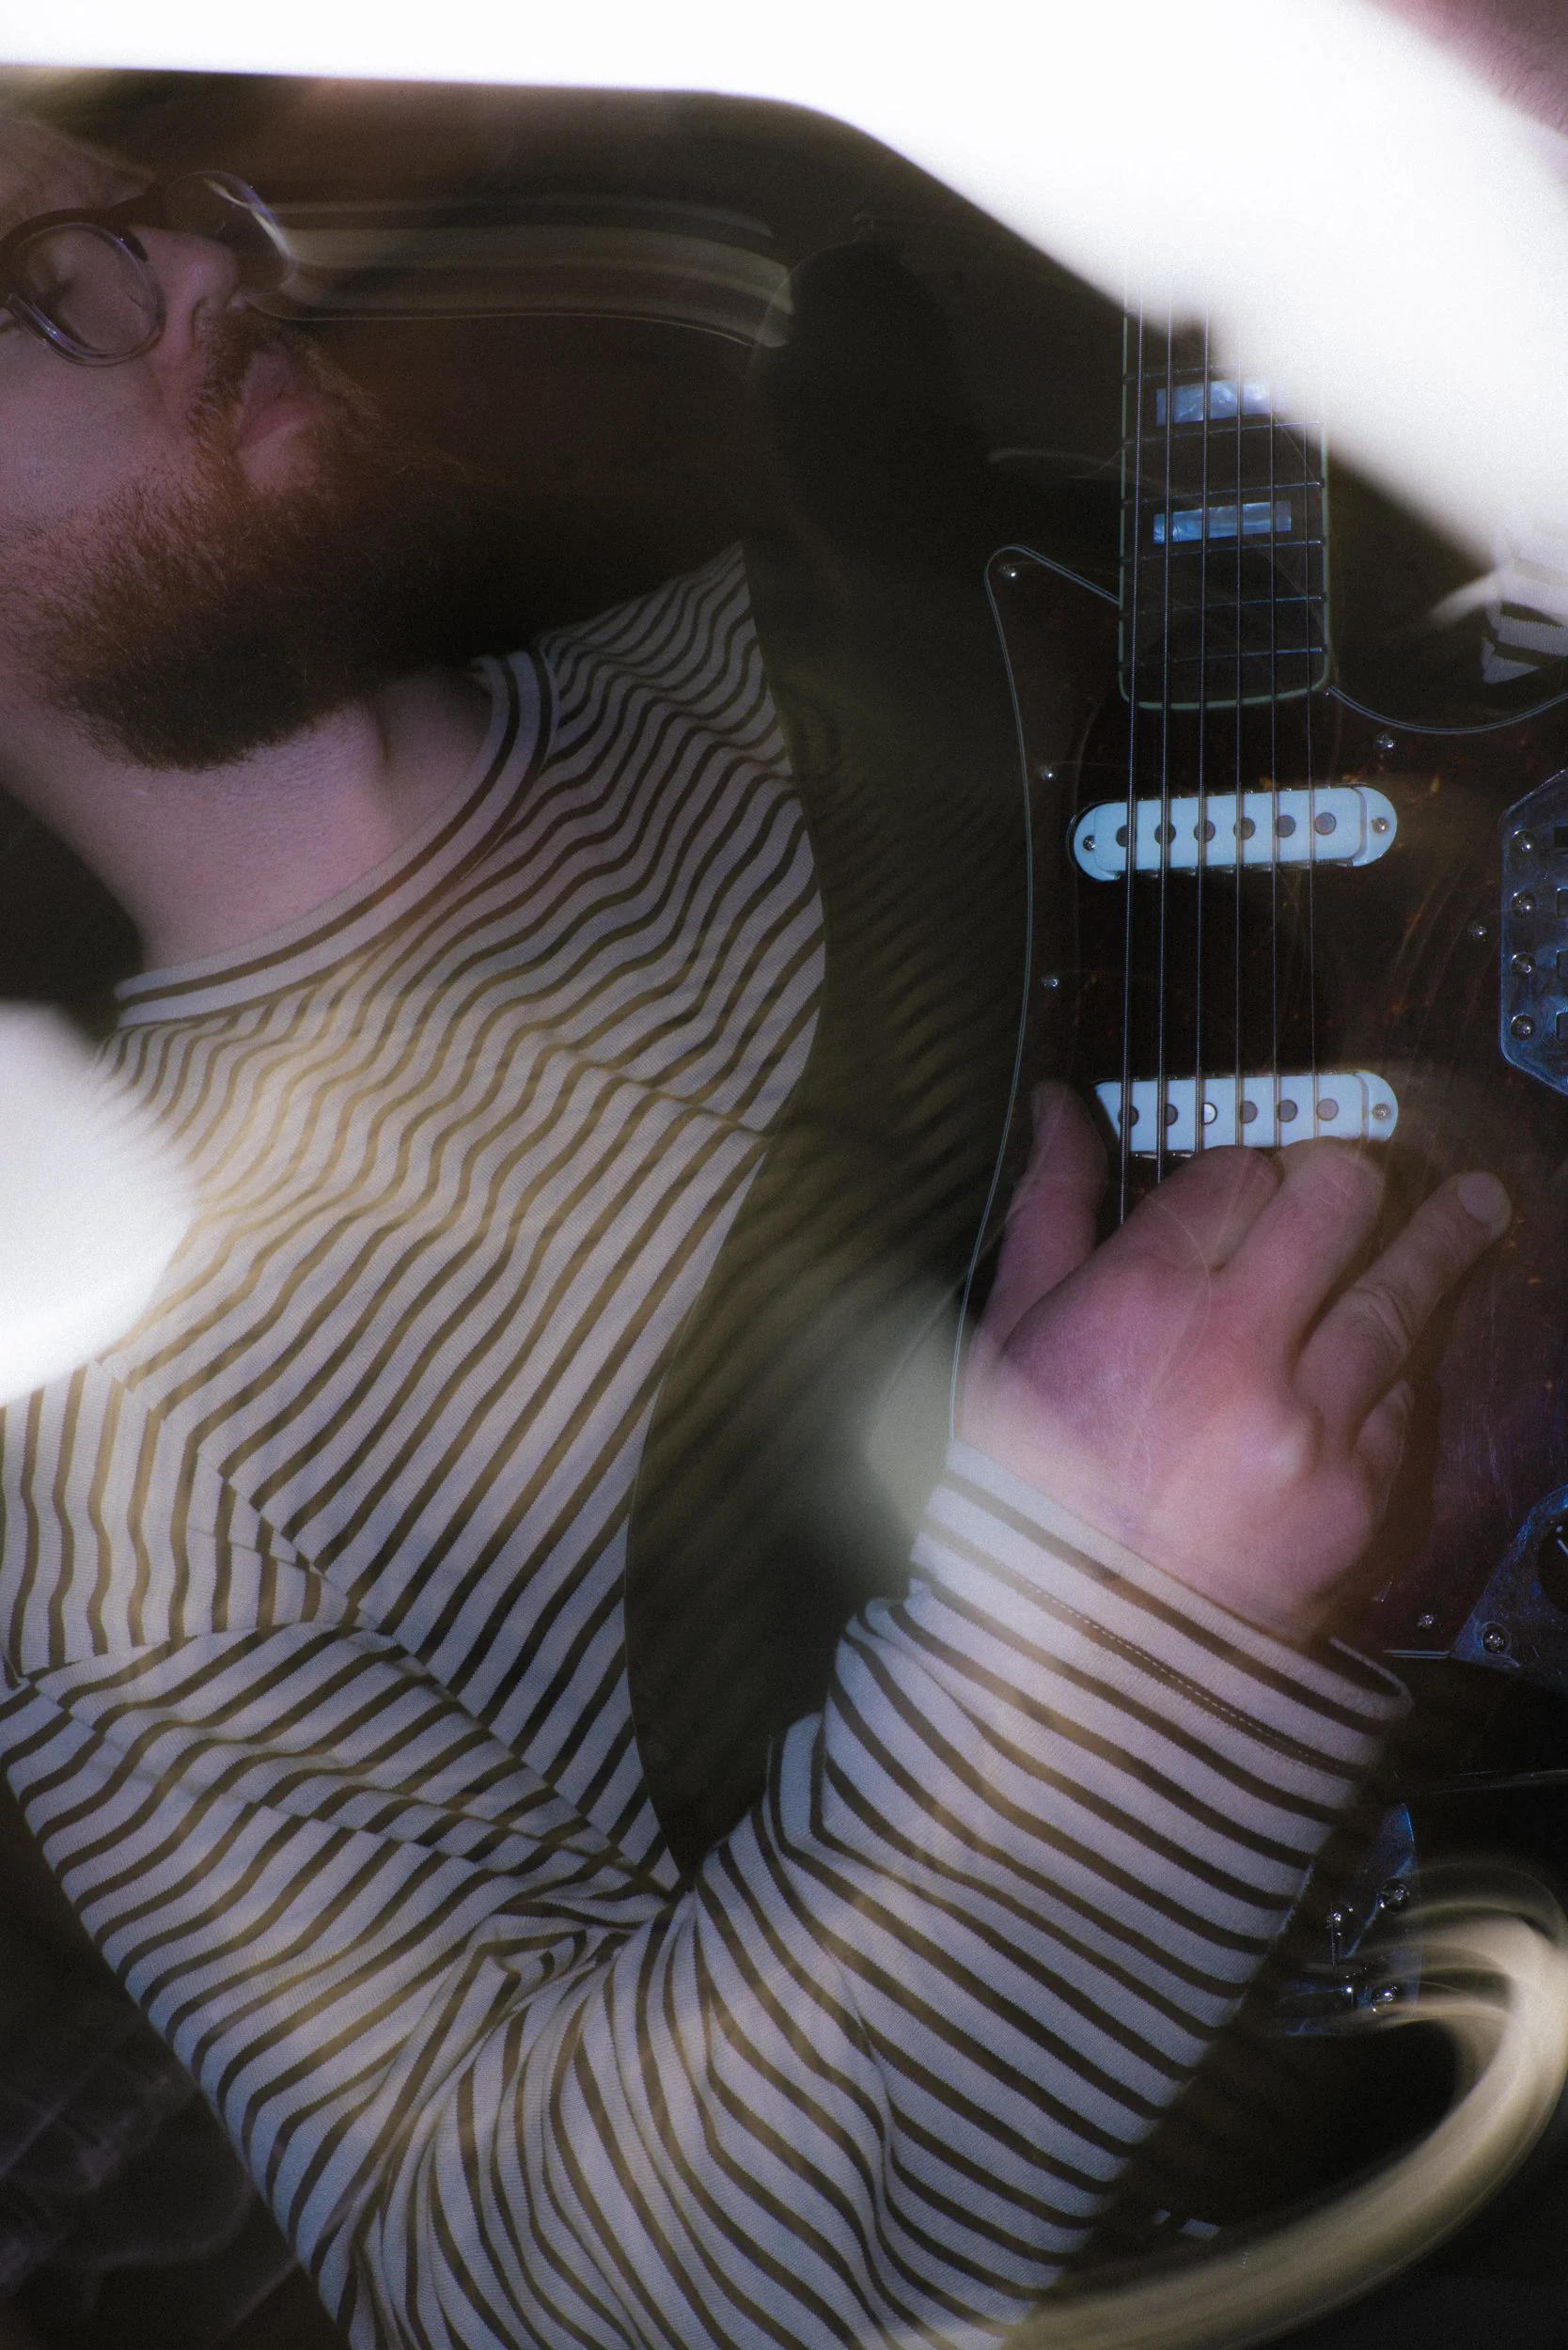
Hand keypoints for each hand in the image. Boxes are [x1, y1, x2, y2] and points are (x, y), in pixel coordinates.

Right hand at [961, 1085, 1512, 1640]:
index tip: (1256, 1177)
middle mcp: (1235, 1346)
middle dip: (1354, 1175)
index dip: (1249, 1166)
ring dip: (1443, 1237)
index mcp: (1140, 1296)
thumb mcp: (1011, 1335)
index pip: (1236, 1173)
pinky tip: (1397, 1356)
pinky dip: (1396, 1375)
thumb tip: (1064, 1106)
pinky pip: (1400, 1403)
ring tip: (1476, 1203)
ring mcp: (1307, 1424)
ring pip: (1401, 1293)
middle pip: (1336, 1201)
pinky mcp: (1356, 1498)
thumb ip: (1054, 1207)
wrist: (1065, 1656)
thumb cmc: (1021, 1493)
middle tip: (1372, 1168)